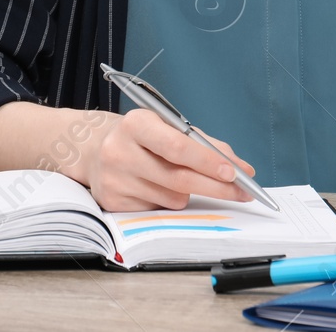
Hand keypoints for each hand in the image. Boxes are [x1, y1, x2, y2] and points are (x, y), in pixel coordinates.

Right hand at [77, 109, 256, 211]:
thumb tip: (241, 169)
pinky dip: (167, 202)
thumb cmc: (142, 137)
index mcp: (136, 124)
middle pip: (179, 178)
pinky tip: (156, 187)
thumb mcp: (167, 127)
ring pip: (172, 198)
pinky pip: (158, 210)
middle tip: (242, 192)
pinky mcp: (113, 203)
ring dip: (188, 194)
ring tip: (177, 178)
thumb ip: (204, 144)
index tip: (233, 172)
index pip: (177, 146)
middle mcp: (120, 151)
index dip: (207, 161)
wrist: (94, 149)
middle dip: (216, 187)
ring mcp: (114, 180)